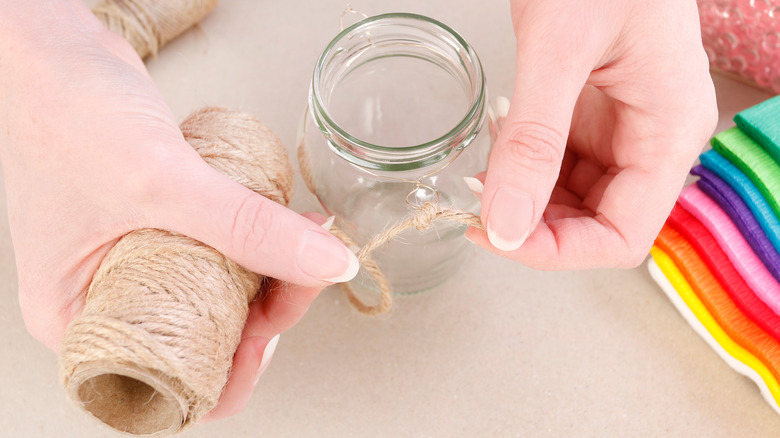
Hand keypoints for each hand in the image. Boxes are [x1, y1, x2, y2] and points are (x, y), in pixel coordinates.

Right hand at [0, 1, 356, 419]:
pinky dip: (256, 241)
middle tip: (306, 273)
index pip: (174, 377)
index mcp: (80, 318)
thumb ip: (249, 228)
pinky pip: (219, 249)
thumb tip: (326, 263)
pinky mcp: (162, 222)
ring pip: (220, 292)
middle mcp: (109, 296)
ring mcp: (137, 259)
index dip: (236, 366)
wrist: (52, 46)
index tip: (280, 326)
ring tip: (307, 241)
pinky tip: (286, 225)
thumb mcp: (162, 184)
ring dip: (272, 273)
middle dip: (267, 311)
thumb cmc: (61, 113)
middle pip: (208, 334)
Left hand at [466, 0, 716, 268]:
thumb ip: (534, 141)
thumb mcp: (560, 49)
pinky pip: (559, 165)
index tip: (494, 236)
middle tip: (476, 204)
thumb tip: (505, 226)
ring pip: (573, 200)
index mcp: (668, 131)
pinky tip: (498, 146)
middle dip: (533, 225)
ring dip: (524, 199)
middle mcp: (652, 138)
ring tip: (482, 172)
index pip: (621, 237)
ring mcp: (623, 127)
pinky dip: (522, 168)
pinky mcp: (593, 113)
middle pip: (595, 224)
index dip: (557, 251)